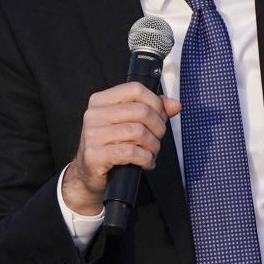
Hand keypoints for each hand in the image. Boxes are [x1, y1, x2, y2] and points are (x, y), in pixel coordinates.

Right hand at [61, 82, 180, 214]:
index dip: (155, 102)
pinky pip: (131, 152)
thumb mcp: (129, 123)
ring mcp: (92, 135)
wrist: (89, 174)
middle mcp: (94, 115)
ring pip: (138, 132)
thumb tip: (175, 105)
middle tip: (157, 138)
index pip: (135, 89)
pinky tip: (145, 162)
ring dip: (153, 145)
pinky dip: (145, 158)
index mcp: (101, 100)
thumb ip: (153, 110)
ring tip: (151, 152)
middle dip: (158, 127)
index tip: (161, 116)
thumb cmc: (111, 146)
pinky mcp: (95, 155)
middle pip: (141, 111)